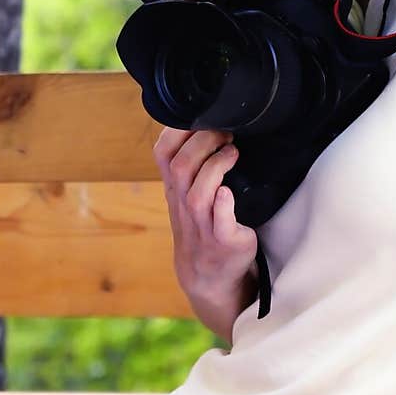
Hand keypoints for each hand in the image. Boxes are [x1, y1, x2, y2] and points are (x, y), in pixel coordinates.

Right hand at [153, 126, 258, 311]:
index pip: (163, 153)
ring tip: (233, 153)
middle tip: (225, 133)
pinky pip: (220, 223)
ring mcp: (202, 226)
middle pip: (181, 167)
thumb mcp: (188, 193)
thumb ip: (191, 164)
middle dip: (203, 142)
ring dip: (216, 167)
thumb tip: (206, 122)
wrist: (210, 277)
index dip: (177, 131)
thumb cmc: (203, 225)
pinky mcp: (224, 242)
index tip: (201, 117)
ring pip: (198, 193)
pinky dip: (223, 206)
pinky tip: (229, 193)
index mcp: (175, 188)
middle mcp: (184, 205)